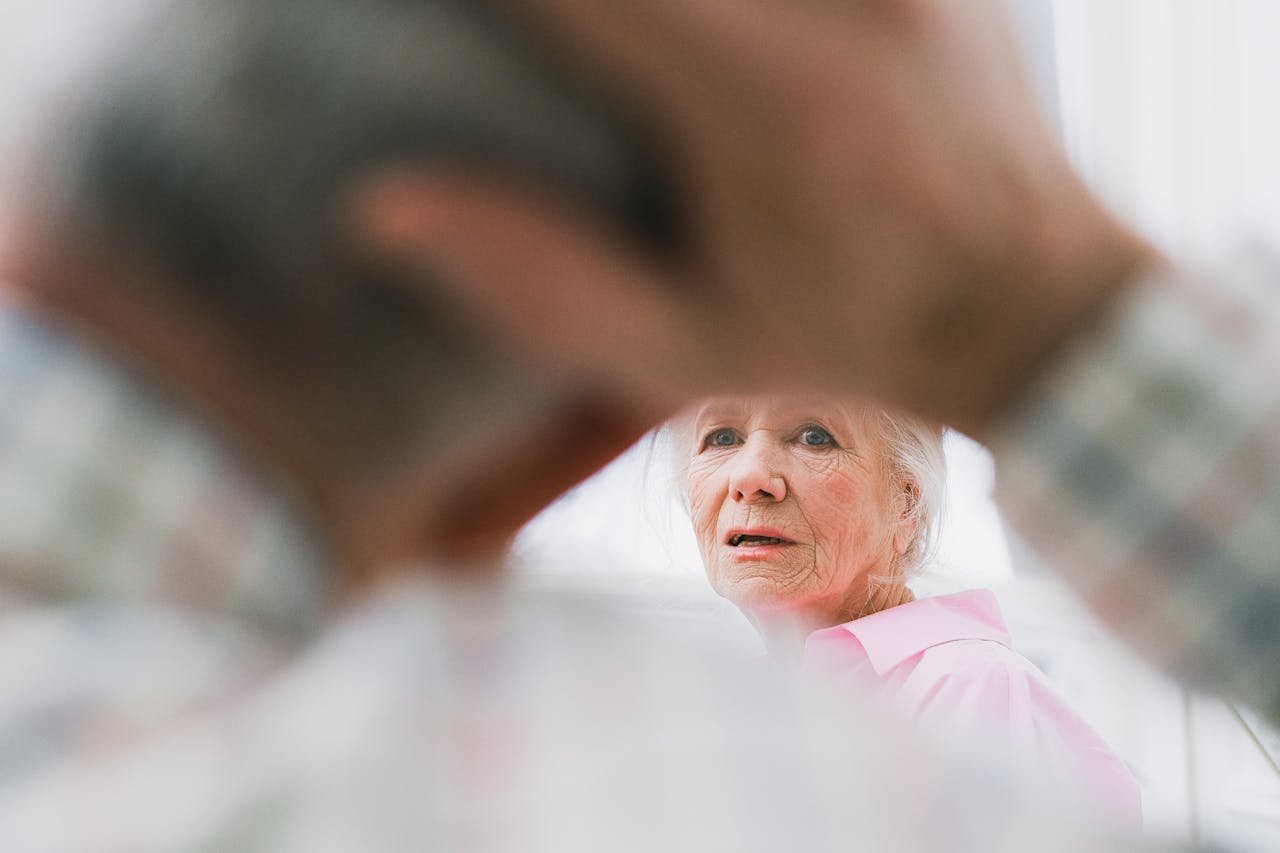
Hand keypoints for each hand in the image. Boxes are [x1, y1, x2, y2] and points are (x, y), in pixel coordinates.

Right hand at [359, 0, 1159, 434]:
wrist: (1038, 308)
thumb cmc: (856, 340)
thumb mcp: (690, 348)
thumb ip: (540, 282)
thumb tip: (384, 210)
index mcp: (760, 99)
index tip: (421, 18)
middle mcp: (840, 1)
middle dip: (580, 1)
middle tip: (533, 40)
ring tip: (617, 47)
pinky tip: (698, 39)